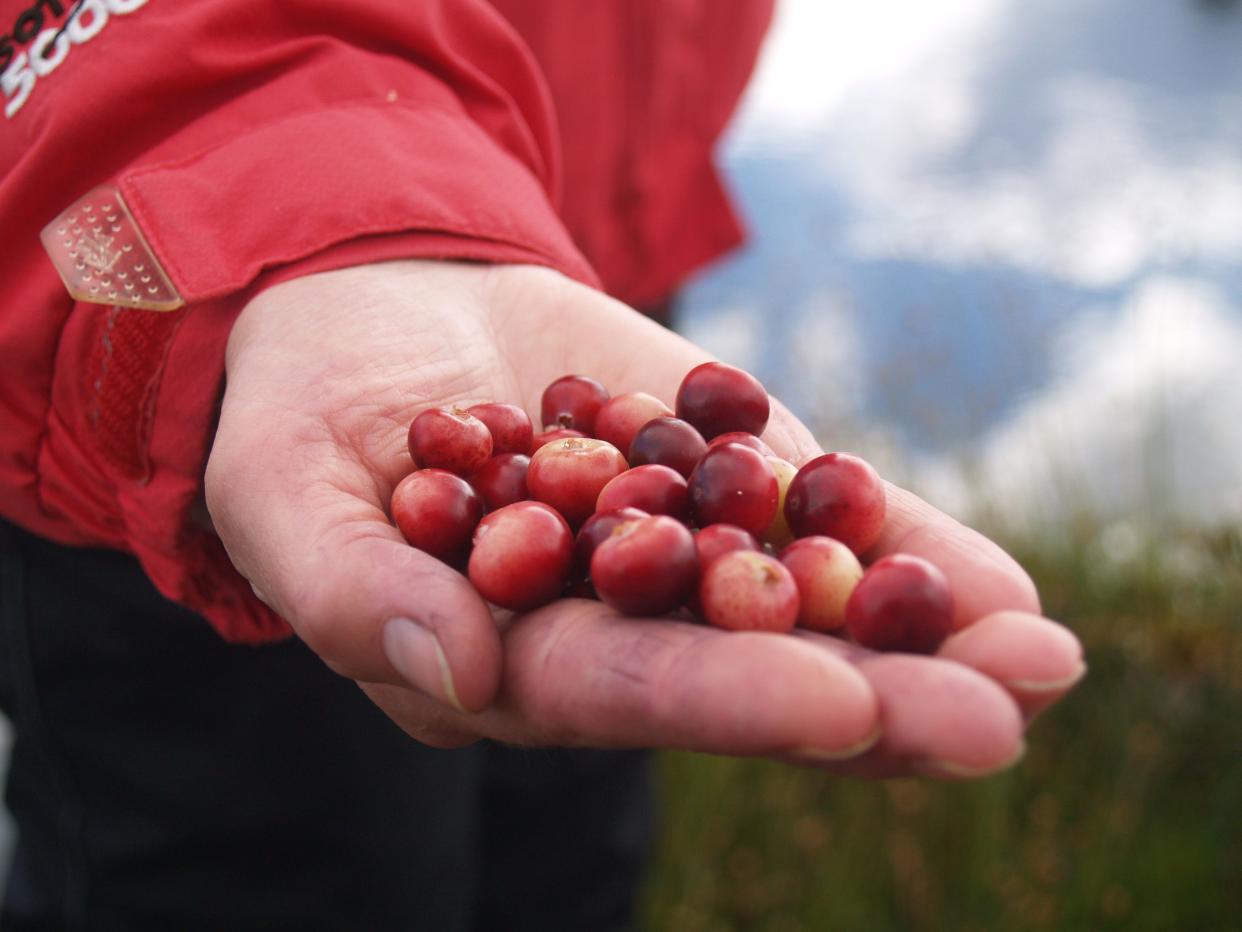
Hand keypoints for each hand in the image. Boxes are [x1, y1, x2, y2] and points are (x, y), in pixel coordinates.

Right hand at [205, 260, 1083, 777]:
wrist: (379, 312)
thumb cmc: (305, 412)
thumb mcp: (287, 491)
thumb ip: (352, 592)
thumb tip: (459, 670)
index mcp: (503, 661)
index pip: (617, 692)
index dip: (723, 699)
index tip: (843, 706)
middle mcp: (605, 628)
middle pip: (741, 672)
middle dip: (871, 696)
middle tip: (1000, 714)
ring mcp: (672, 555)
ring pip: (802, 608)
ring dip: (922, 634)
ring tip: (1040, 656)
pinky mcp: (714, 480)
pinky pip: (815, 518)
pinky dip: (905, 544)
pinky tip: (999, 584)